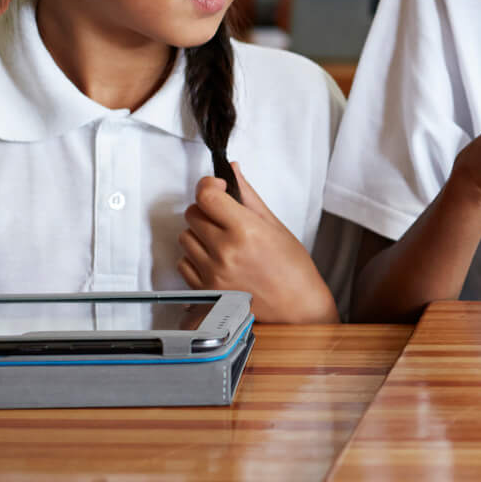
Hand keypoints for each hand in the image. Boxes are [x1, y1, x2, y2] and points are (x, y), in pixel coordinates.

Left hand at [178, 164, 335, 322]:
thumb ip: (248, 196)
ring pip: (185, 237)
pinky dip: (195, 258)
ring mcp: (212, 273)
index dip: (208, 185)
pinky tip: (215, 259)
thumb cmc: (293, 271)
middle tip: (224, 217)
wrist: (296, 309)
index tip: (216, 186)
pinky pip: (184, 263)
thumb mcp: (274, 226)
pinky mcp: (205, 290)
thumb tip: (233, 172)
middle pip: (192, 213)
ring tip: (221, 241)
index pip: (206, 195)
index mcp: (245, 231)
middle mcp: (225, 251)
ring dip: (199, 234)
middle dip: (206, 210)